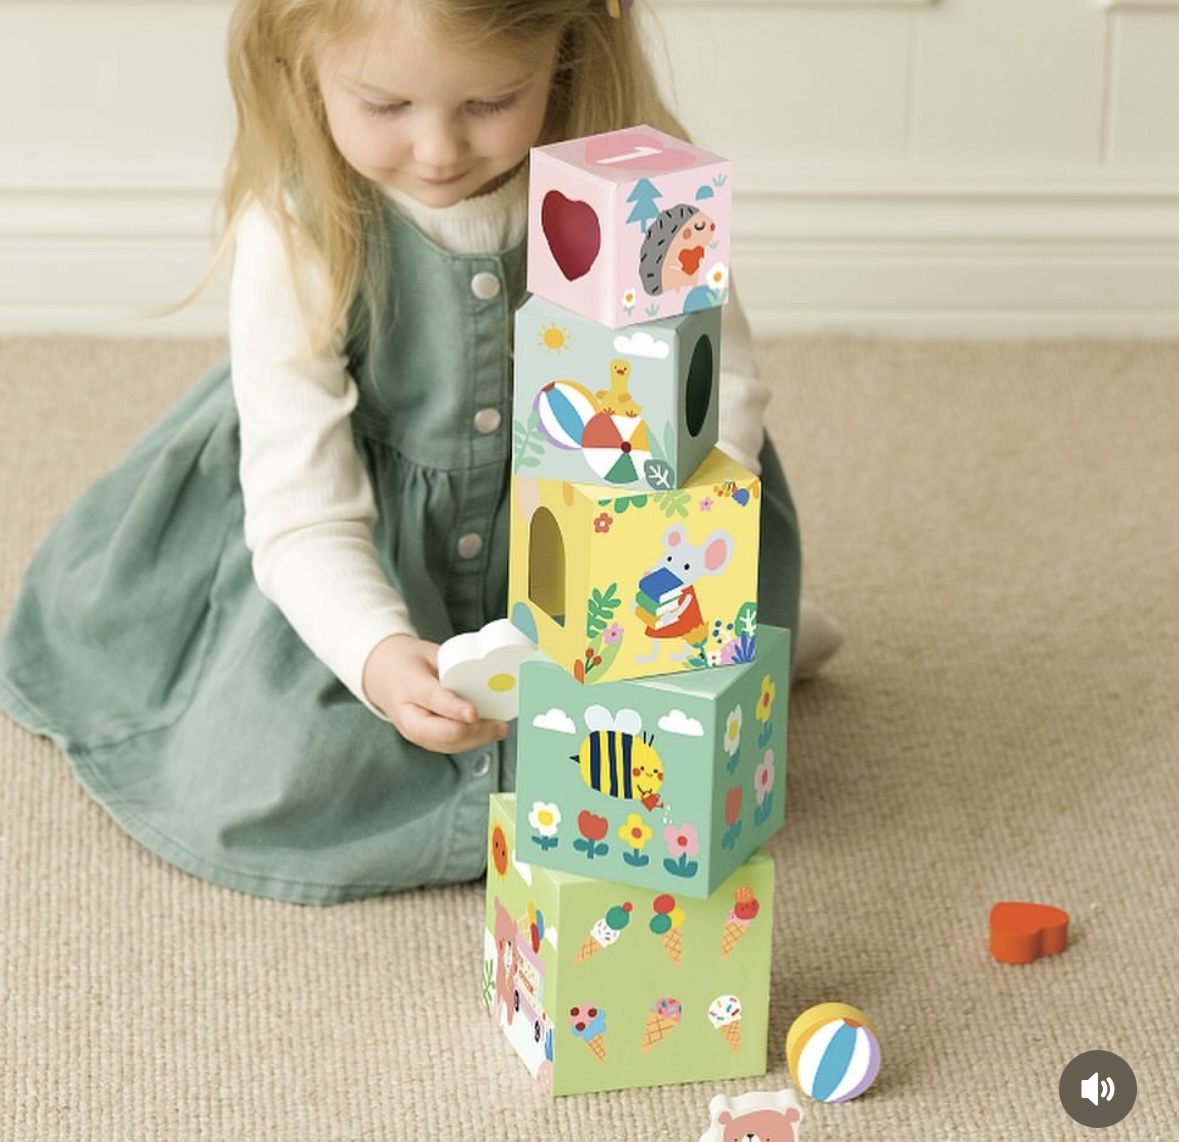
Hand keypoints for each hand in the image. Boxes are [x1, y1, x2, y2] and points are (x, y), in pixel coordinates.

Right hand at [361, 634, 508, 753]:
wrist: (383, 677)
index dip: (453, 709)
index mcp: (407, 686)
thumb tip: (484, 678)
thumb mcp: (428, 654)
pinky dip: (471, 741)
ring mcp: (414, 732)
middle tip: (499, 724)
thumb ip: (451, 667)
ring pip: (447, 744)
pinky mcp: (425, 740)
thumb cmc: (409, 663)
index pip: (432, 700)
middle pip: (440, 732)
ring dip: (476, 740)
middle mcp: (408, 716)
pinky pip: (449, 746)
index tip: (473, 712)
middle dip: (472, 731)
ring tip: (500, 729)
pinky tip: (490, 733)